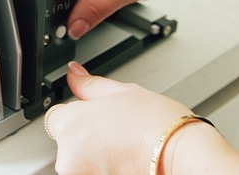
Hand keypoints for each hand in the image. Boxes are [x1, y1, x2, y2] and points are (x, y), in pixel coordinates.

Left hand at [44, 62, 238, 174]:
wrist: (182, 156)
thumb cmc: (158, 126)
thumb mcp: (122, 92)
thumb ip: (89, 85)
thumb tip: (73, 73)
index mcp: (69, 125)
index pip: (56, 117)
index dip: (78, 114)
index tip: (95, 116)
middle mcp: (68, 156)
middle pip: (68, 140)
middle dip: (87, 135)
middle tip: (115, 130)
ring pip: (81, 160)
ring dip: (95, 153)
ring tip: (123, 146)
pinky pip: (93, 171)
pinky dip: (104, 167)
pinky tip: (125, 159)